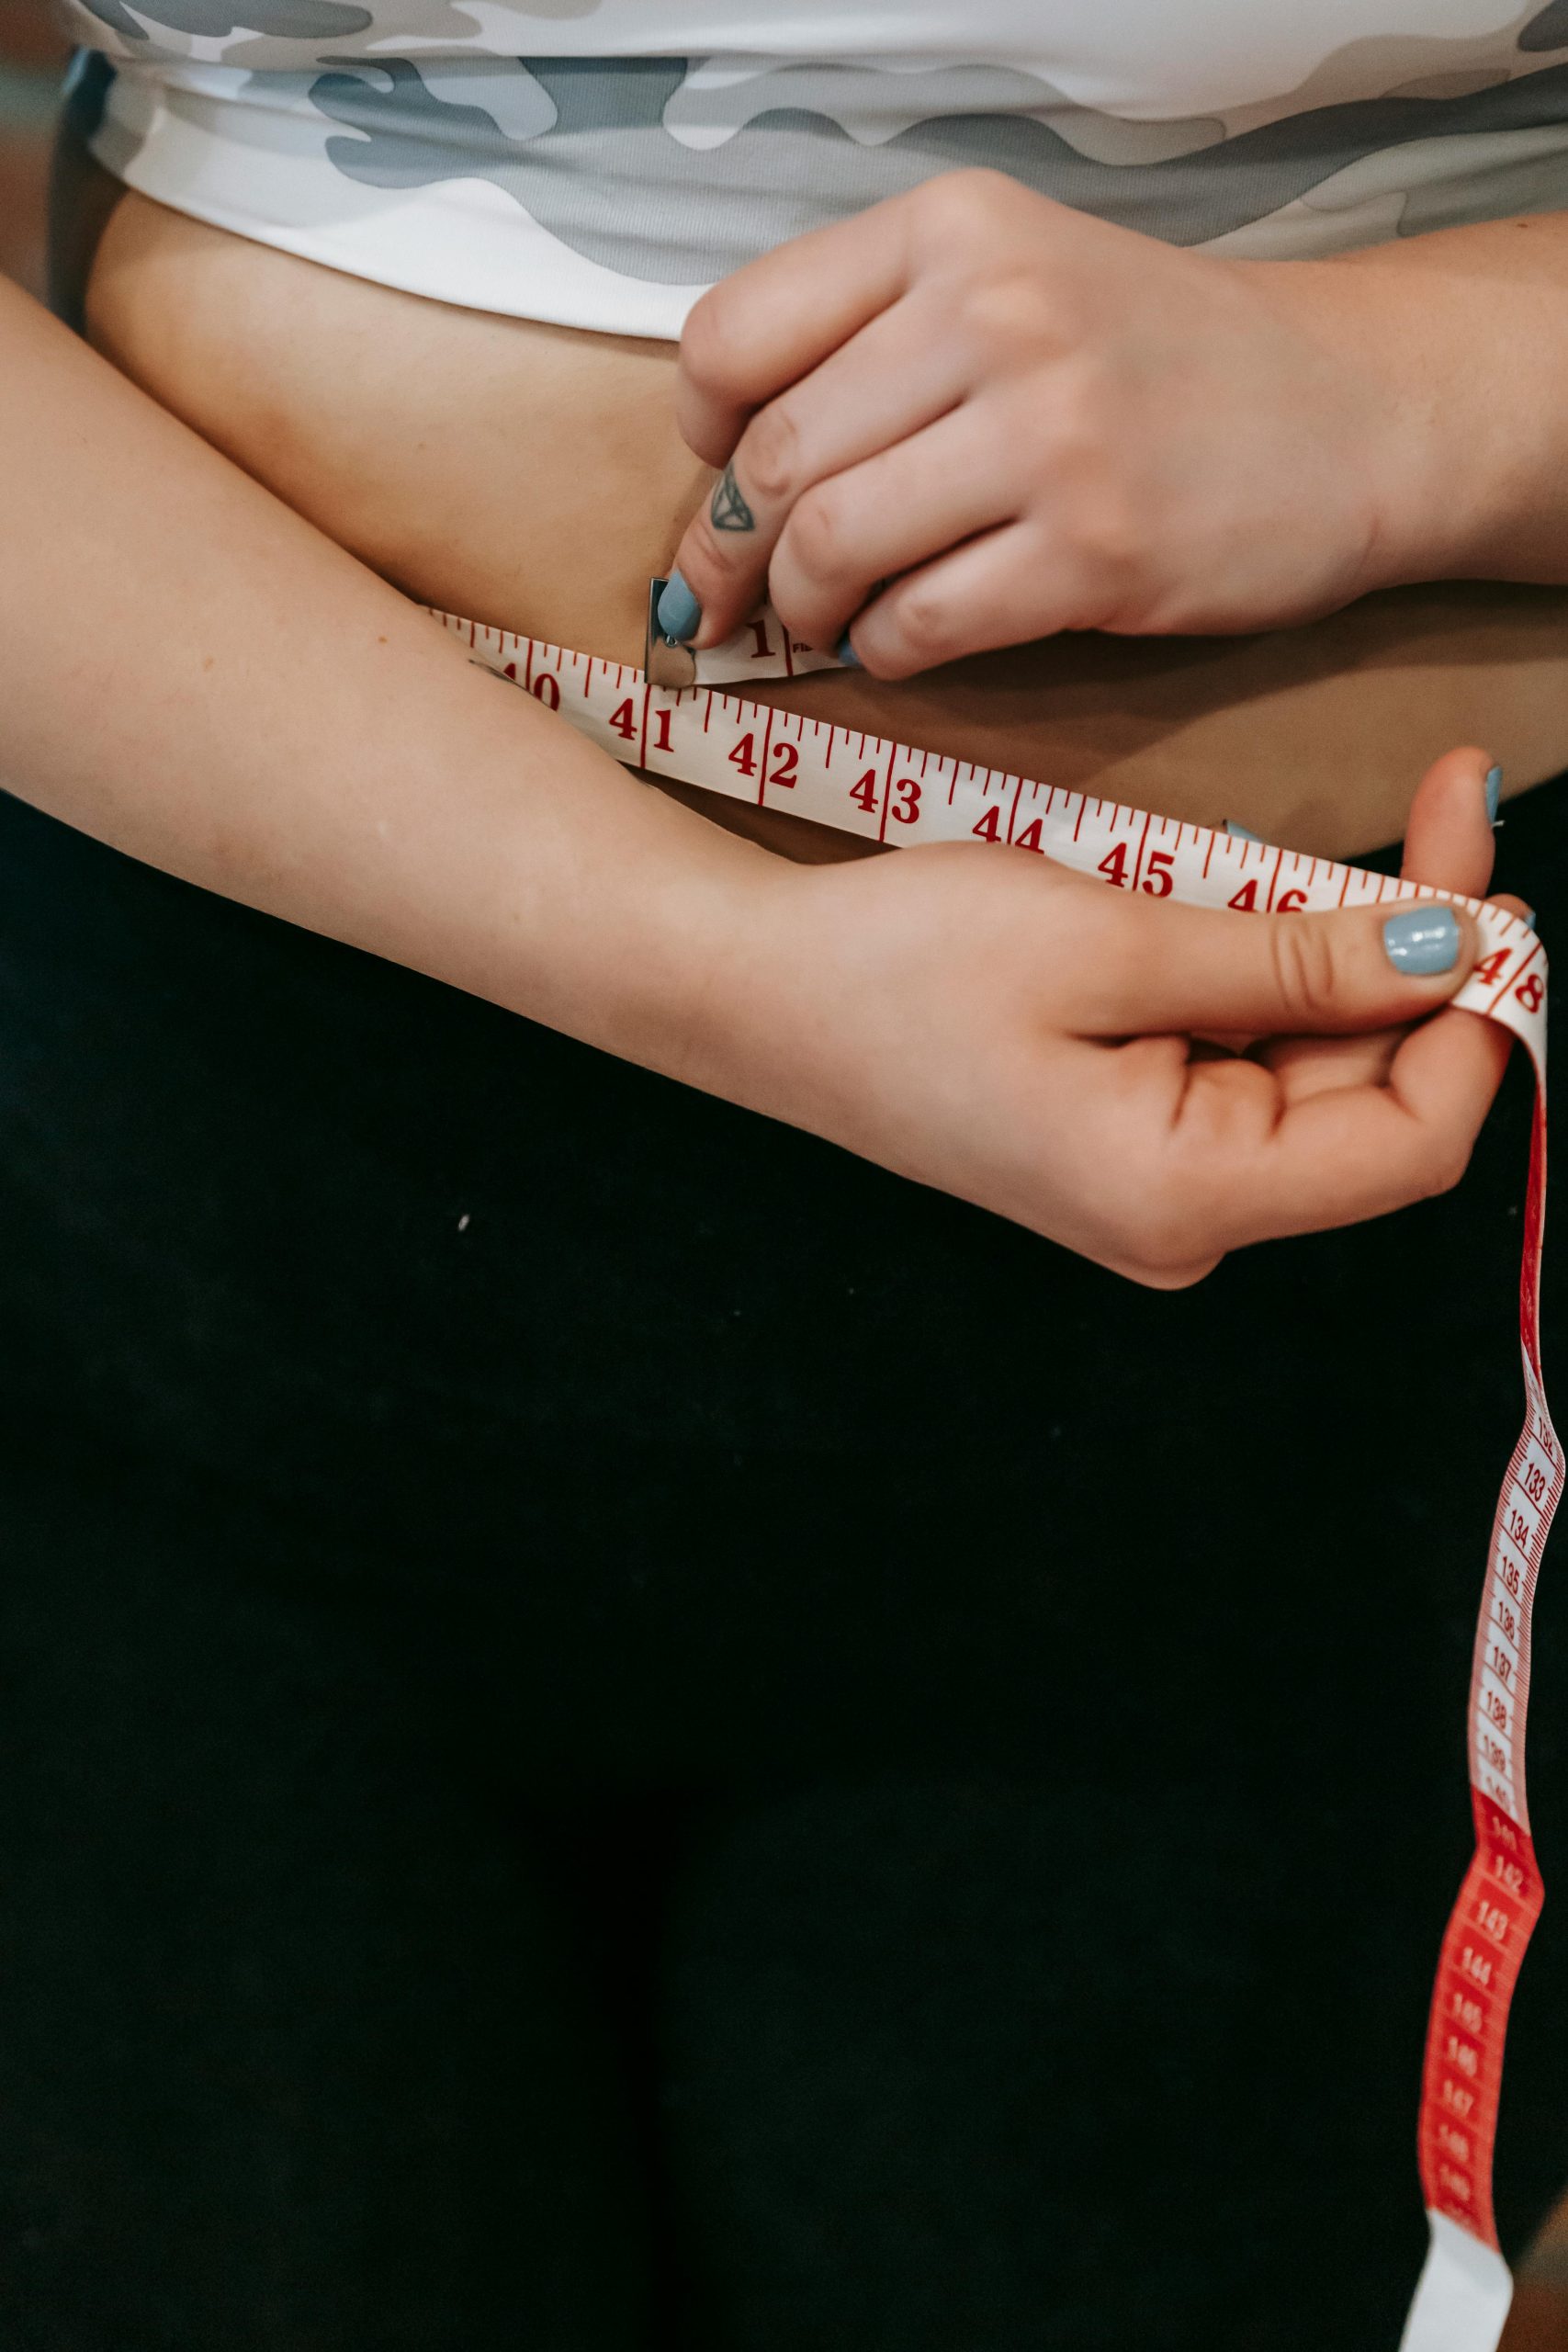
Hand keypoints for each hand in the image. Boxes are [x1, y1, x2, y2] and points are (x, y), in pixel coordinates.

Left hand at [664, 169, 1424, 677]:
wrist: (1352, 409)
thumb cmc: (1162, 359)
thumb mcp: (1017, 277)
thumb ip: (879, 336)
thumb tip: (727, 465)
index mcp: (952, 231)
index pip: (734, 335)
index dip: (701, 432)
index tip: (720, 476)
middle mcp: (993, 315)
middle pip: (772, 461)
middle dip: (730, 553)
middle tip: (733, 596)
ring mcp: (1048, 436)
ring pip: (830, 548)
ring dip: (802, 610)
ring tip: (822, 622)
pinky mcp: (1094, 551)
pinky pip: (920, 624)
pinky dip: (886, 651)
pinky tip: (903, 639)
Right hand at [736, 749, 1521, 1284]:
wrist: (753, 991)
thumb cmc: (899, 968)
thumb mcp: (1112, 939)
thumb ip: (1295, 961)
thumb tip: (1454, 952)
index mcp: (1180, 1195)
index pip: (1410, 1138)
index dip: (1475, 1013)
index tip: (1489, 876)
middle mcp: (1183, 1220)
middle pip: (1372, 1103)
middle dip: (1421, 960)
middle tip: (1446, 805)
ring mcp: (1156, 1187)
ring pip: (1318, 1078)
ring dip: (1353, 962)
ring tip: (1367, 839)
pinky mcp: (1131, 1143)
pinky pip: (1248, 1070)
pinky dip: (1281, 983)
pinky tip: (1273, 901)